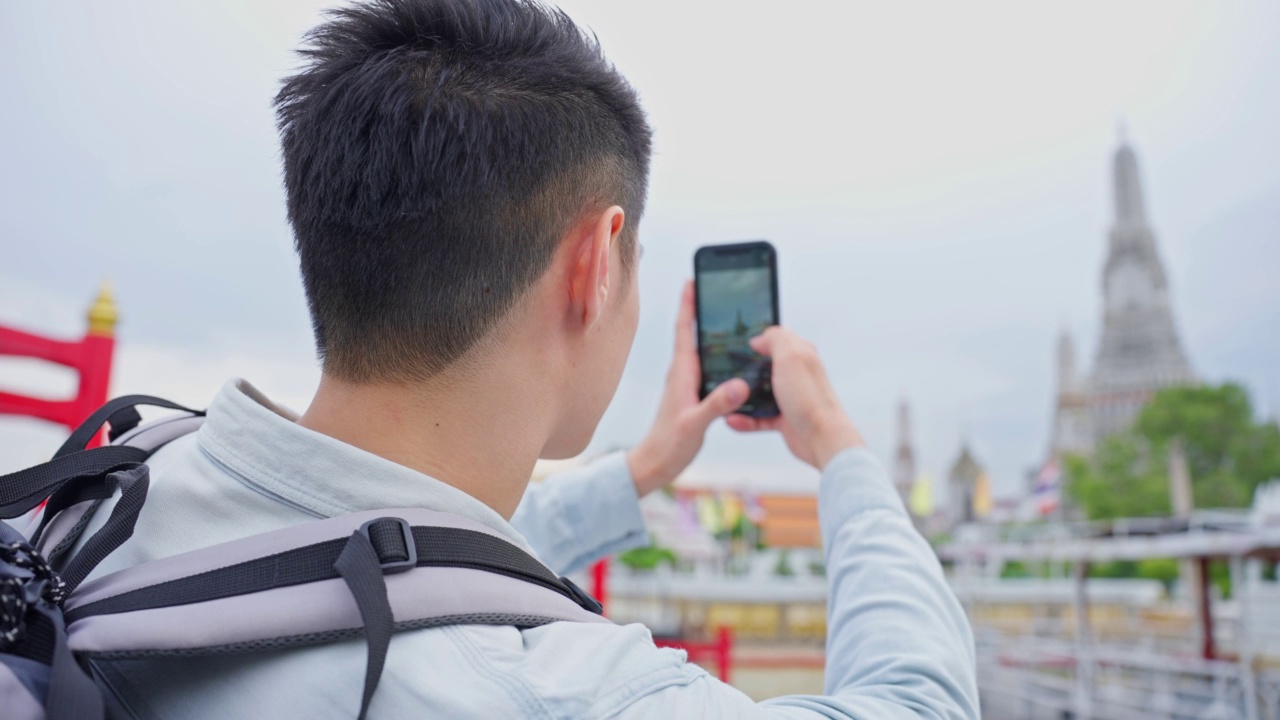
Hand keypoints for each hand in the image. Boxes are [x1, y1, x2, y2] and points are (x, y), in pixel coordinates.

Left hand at [627, 282, 748, 495]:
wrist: (655, 465)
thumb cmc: (669, 445)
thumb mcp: (695, 424)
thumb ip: (715, 405)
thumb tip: (739, 384)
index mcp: (682, 373)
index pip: (685, 330)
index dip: (689, 304)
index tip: (693, 279)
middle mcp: (683, 372)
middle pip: (693, 331)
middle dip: (700, 307)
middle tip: (714, 286)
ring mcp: (687, 382)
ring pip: (700, 347)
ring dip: (708, 328)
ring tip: (724, 311)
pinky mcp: (693, 393)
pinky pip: (706, 364)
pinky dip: (716, 352)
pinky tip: (731, 354)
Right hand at [726, 326, 863, 468]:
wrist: (822, 439)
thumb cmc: (811, 400)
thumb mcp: (791, 357)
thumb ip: (776, 339)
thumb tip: (759, 338)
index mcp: (800, 355)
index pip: (777, 339)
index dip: (757, 340)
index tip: (736, 345)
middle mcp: (795, 375)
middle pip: (764, 367)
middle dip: (744, 370)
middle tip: (725, 372)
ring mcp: (789, 398)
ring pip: (759, 394)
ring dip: (741, 398)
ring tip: (725, 400)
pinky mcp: (784, 419)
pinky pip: (759, 417)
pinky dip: (745, 419)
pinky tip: (733, 420)